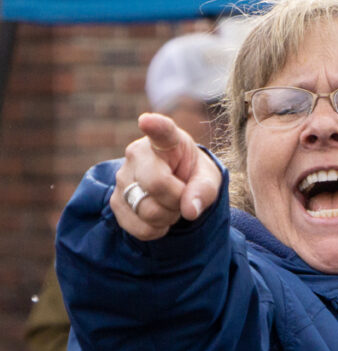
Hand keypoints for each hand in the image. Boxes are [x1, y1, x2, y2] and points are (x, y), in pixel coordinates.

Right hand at [111, 112, 222, 239]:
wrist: (174, 187)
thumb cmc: (192, 175)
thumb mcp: (209, 179)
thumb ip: (204, 191)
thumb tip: (190, 210)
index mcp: (167, 141)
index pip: (161, 131)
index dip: (155, 126)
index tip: (147, 120)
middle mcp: (138, 154)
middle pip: (157, 184)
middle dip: (178, 200)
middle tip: (183, 197)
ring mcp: (122, 177)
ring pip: (146, 209)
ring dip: (168, 217)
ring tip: (171, 206)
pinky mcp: (115, 201)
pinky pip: (138, 227)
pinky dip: (155, 230)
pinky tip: (160, 218)